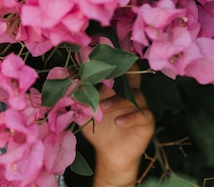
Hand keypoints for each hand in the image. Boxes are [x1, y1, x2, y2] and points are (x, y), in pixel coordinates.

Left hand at [82, 68, 154, 186]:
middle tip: (108, 75)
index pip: (115, 71)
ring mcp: (140, 106)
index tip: (95, 60)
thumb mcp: (83, 112)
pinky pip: (143, 115)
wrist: (108, 153)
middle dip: (123, 72)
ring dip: (118, 101)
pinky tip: (118, 122)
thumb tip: (66, 79)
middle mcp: (129, 93)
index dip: (107, 64)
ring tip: (103, 108)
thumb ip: (77, 96)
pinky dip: (130, 117)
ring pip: (135, 96)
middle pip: (132, 76)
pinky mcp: (146, 121)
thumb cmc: (97, 128)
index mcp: (115, 88)